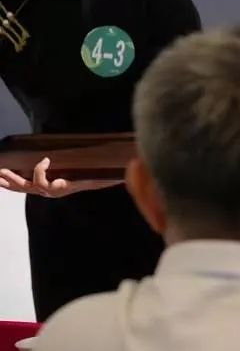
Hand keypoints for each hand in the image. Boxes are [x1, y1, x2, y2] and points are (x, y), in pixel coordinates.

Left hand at [0, 158, 115, 197]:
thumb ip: (103, 176)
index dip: (40, 172)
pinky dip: (11, 183)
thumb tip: (118, 170)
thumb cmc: (96, 175)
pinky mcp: (40, 187)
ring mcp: (44, 190)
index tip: (45, 159)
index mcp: (62, 188)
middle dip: (12, 179)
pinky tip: (3, 179)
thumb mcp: (97, 175)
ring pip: (21, 188)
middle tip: (2, 170)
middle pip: (26, 187)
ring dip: (7, 181)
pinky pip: (22, 187)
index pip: (44, 184)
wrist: (98, 181)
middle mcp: (50, 191)